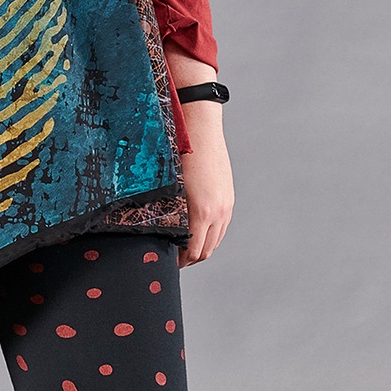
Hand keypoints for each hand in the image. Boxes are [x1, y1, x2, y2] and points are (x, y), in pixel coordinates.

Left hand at [176, 102, 233, 266]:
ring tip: (185, 246)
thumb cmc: (178, 156)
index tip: (169, 261)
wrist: (200, 129)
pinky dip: (211, 234)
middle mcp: (217, 213)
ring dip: (202, 247)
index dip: (180, 261)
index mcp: (200, 213)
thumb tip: (161, 232)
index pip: (193, 252)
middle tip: (175, 257)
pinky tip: (198, 230)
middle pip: (206, 251)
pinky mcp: (228, 198)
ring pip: (216, 240)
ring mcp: (226, 206)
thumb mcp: (170, 188)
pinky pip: (222, 226)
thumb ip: (170, 213)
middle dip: (190, 258)